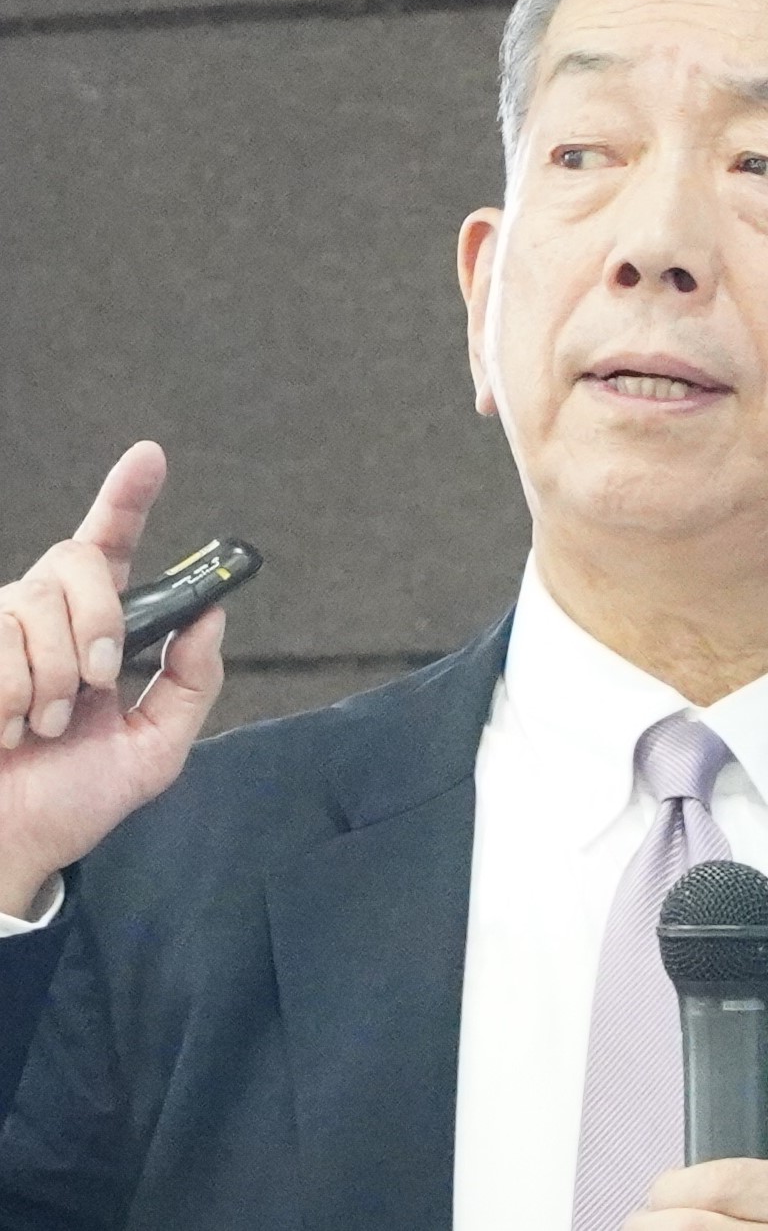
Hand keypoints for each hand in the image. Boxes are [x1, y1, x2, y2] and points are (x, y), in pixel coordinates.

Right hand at [0, 441, 225, 917]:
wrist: (9, 847)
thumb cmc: (72, 799)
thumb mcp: (154, 748)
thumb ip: (190, 681)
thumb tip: (211, 615)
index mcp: (97, 629)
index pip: (112, 546)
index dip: (127, 496)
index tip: (149, 456)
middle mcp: (45, 616)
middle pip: (76, 559)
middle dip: (99, 623)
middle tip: (98, 683)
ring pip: (34, 607)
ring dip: (49, 680)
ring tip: (39, 727)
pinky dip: (9, 697)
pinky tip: (3, 730)